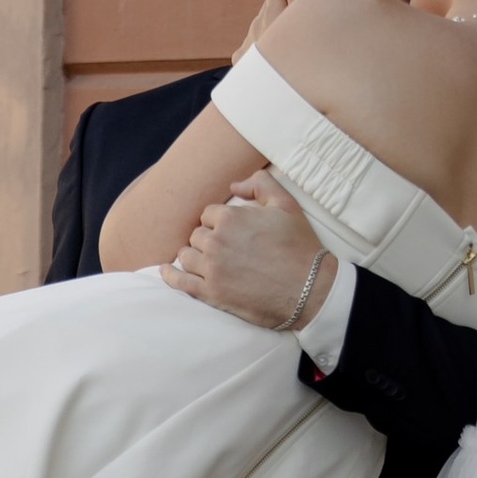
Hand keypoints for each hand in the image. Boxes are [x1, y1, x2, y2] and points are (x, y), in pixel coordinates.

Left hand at [165, 169, 334, 332]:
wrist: (310, 288)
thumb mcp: (286, 204)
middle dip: (208, 240)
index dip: (220, 223)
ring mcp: (212, 269)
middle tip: (227, 250)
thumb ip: (260, 184)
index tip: (233, 233)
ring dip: (194, 256)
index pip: (209, 215)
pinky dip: (170, 275)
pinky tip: (166, 271)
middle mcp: (216, 242)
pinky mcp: (211, 293)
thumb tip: (234, 186)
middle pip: (197, 236)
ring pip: (187, 255)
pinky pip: (180, 282)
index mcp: (230, 218)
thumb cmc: (299, 246)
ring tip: (206, 261)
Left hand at [231, 0, 298, 61]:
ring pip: (260, 26)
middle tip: (295, 10)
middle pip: (268, 5)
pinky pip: (251, 46)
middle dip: (279, 4)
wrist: (270, 89)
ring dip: (271, 27)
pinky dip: (261, 46)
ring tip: (287, 38)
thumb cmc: (297, 54)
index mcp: (273, 11)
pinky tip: (273, 58)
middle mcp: (257, 22)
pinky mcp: (240, 56)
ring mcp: (248, 40)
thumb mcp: (301, 20)